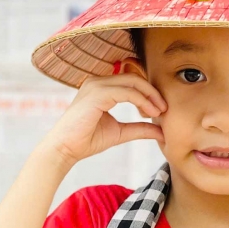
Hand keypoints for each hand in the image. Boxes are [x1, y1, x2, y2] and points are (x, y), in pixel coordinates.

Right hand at [39, 74, 165, 166]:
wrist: (64, 149)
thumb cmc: (87, 140)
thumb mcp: (120, 132)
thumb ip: (139, 129)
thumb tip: (161, 131)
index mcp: (101, 88)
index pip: (132, 81)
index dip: (149, 92)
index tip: (159, 110)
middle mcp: (98, 82)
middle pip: (135, 78)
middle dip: (153, 92)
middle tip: (164, 108)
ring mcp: (96, 85)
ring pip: (133, 82)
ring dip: (150, 96)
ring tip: (158, 112)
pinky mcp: (97, 94)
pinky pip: (127, 92)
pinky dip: (142, 101)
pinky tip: (148, 114)